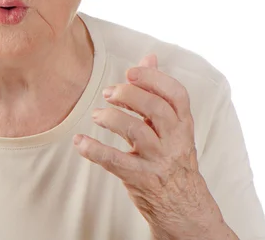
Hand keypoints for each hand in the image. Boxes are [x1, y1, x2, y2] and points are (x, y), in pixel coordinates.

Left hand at [73, 54, 233, 238]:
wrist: (185, 209)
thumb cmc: (173, 158)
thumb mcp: (173, 125)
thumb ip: (158, 91)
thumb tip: (149, 56)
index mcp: (183, 124)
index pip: (176, 94)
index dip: (153, 78)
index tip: (130, 72)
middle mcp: (174, 141)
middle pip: (155, 108)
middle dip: (128, 95)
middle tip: (109, 94)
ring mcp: (158, 160)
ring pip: (136, 131)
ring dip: (110, 118)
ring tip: (97, 116)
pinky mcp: (140, 178)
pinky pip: (115, 161)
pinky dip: (93, 149)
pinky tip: (79, 142)